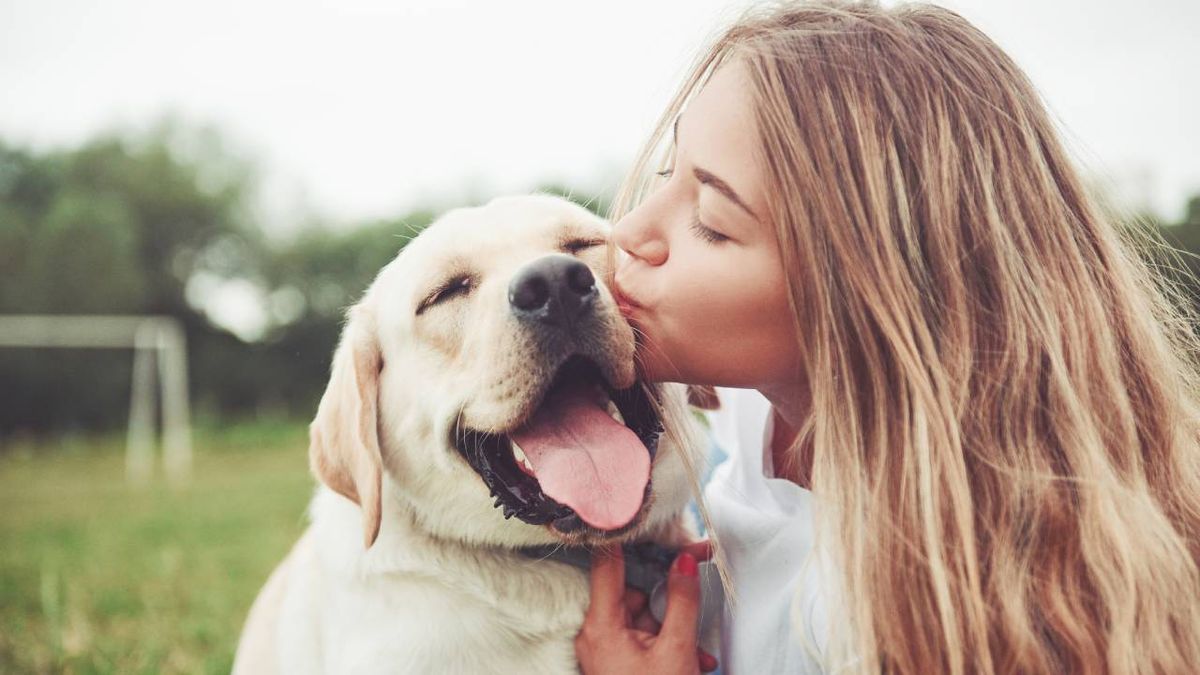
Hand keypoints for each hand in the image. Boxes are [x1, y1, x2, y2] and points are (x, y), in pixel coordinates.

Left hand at [575, 542, 717, 673]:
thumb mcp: (677, 649)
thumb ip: (682, 601)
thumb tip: (685, 562)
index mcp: (600, 627)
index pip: (606, 565)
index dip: (627, 539)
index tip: (644, 519)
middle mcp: (595, 635)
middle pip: (631, 591)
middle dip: (664, 596)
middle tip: (693, 587)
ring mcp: (605, 648)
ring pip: (641, 614)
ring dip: (671, 624)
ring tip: (696, 650)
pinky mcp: (616, 659)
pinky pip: (642, 636)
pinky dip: (665, 640)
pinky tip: (690, 658)